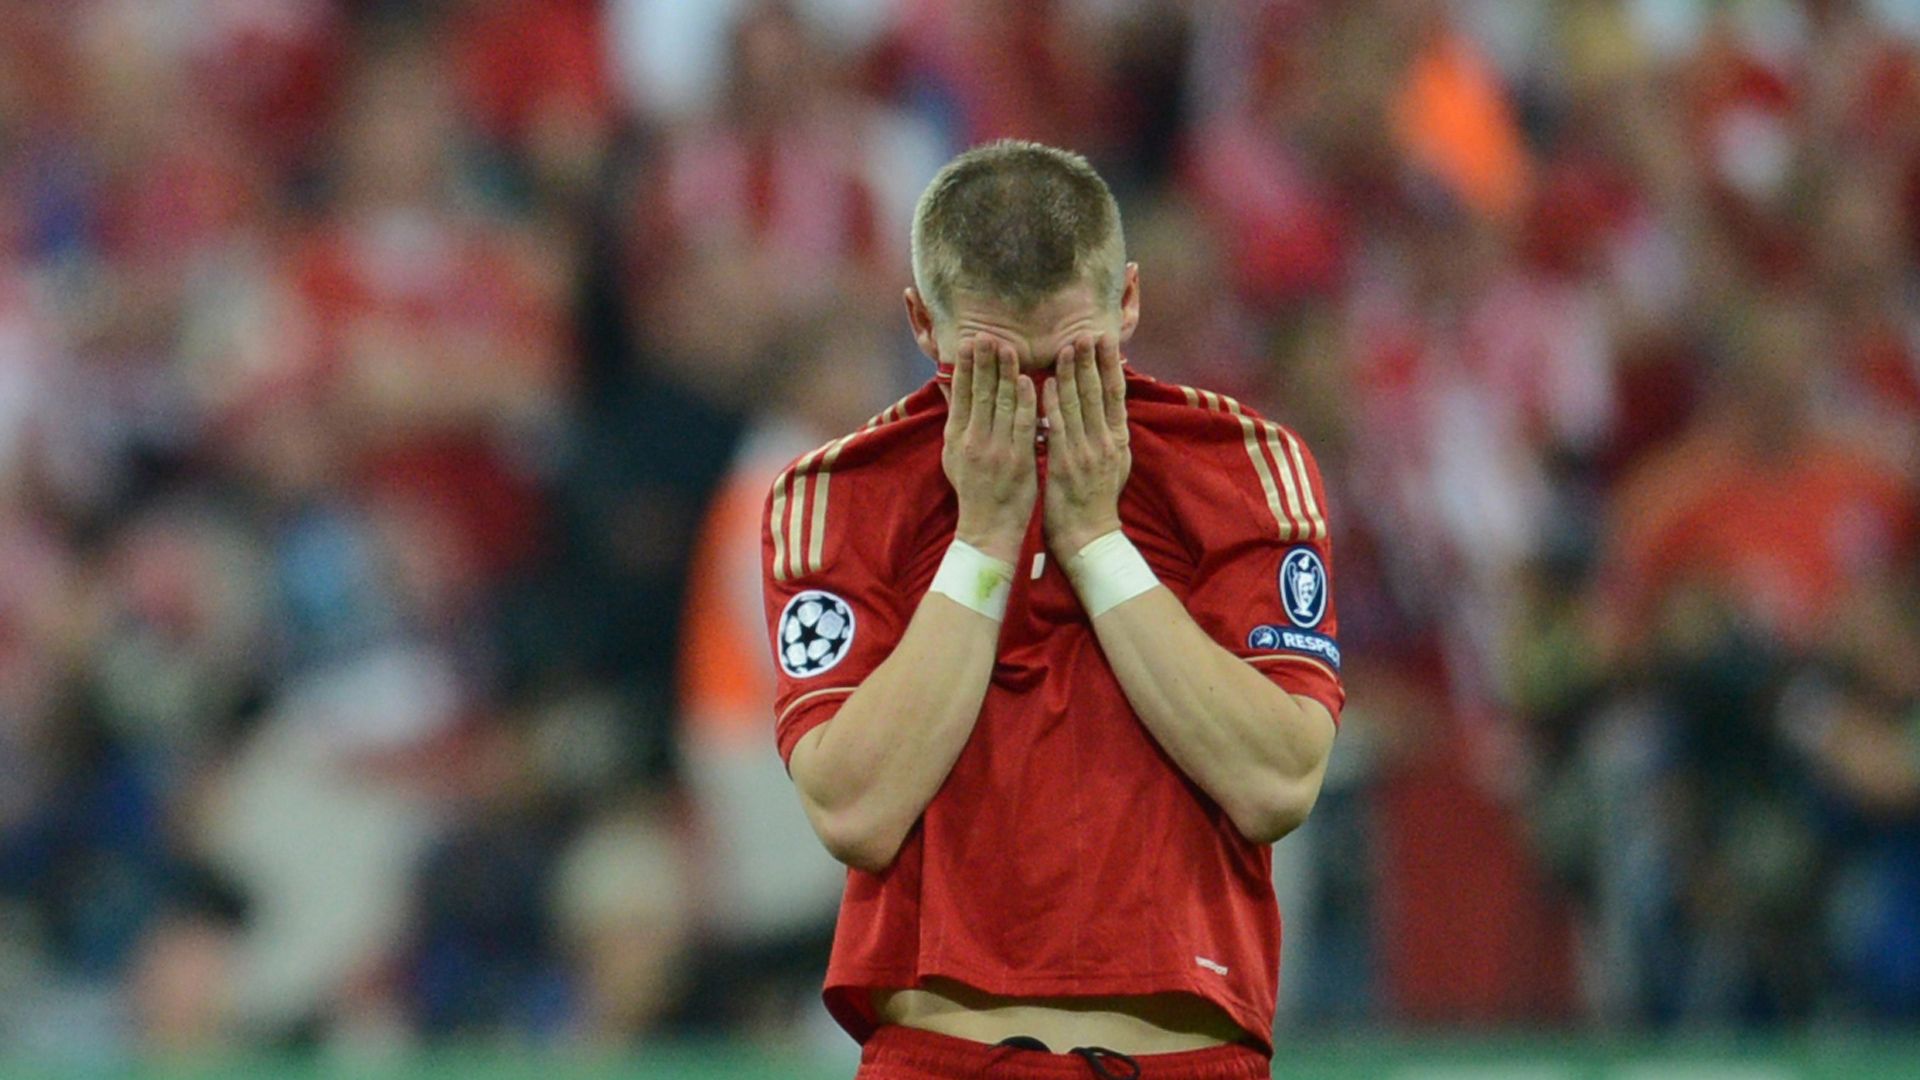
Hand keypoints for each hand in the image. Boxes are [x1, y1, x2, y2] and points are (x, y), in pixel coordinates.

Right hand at [943, 336, 1038, 563]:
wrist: (988, 529)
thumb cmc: (974, 490)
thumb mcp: (955, 455)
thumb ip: (957, 420)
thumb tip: (950, 387)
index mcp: (956, 437)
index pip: (959, 394)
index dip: (964, 366)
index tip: (967, 341)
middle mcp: (971, 440)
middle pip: (977, 392)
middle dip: (982, 361)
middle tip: (986, 333)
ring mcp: (994, 450)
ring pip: (999, 403)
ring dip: (1004, 373)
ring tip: (1007, 345)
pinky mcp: (1016, 460)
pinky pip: (1021, 424)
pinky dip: (1023, 400)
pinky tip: (1027, 380)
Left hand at [1043, 333, 1129, 557]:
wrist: (1089, 536)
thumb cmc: (1095, 500)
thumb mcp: (1113, 463)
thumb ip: (1108, 434)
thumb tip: (1107, 406)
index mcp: (1118, 440)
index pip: (1116, 394)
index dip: (1110, 365)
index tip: (1105, 339)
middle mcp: (1107, 442)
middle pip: (1099, 392)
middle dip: (1092, 360)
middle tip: (1086, 331)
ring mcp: (1088, 452)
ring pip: (1080, 404)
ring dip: (1072, 374)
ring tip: (1066, 346)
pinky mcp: (1067, 464)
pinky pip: (1059, 427)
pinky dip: (1053, 403)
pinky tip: (1046, 383)